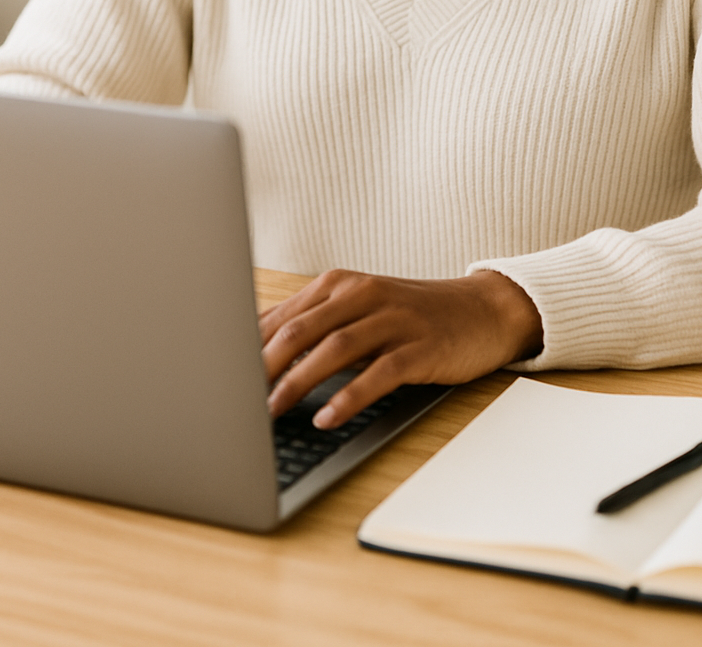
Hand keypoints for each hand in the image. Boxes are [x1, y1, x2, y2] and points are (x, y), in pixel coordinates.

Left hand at [260, 268, 542, 428]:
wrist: (481, 310)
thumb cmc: (411, 315)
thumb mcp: (359, 310)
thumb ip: (312, 324)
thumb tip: (251, 349)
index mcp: (339, 284)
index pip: (282, 316)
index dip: (247, 348)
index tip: (219, 376)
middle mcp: (362, 294)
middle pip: (300, 329)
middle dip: (261, 366)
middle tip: (233, 398)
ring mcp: (392, 319)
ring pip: (334, 349)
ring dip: (297, 382)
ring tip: (271, 411)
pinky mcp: (420, 347)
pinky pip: (378, 373)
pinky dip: (349, 396)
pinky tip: (328, 417)